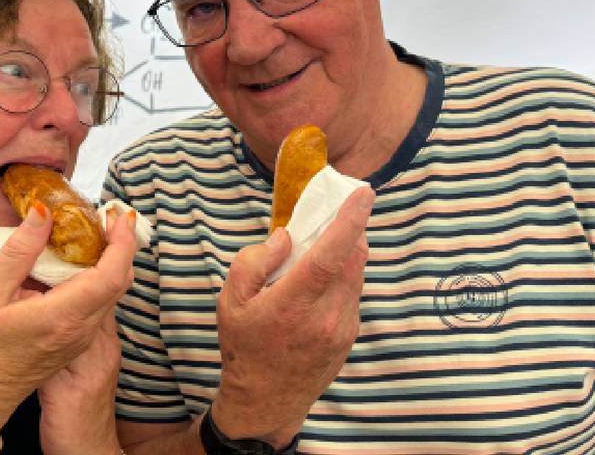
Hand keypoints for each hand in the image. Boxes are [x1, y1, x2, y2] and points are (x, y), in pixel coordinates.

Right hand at [0, 203, 137, 438]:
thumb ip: (19, 250)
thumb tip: (43, 212)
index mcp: (63, 316)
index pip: (111, 276)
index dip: (122, 243)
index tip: (119, 215)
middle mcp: (82, 329)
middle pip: (120, 281)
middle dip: (121, 244)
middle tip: (108, 215)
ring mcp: (84, 337)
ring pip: (113, 292)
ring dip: (112, 259)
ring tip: (95, 230)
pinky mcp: (80, 339)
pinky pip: (101, 302)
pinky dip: (100, 275)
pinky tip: (79, 259)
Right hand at [212, 185, 374, 445]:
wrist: (265, 400)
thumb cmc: (244, 346)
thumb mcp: (230, 301)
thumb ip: (254, 262)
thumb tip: (286, 238)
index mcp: (294, 303)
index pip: (331, 254)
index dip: (350, 220)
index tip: (364, 193)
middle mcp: (326, 316)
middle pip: (353, 259)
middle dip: (351, 230)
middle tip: (337, 212)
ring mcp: (342, 327)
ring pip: (356, 276)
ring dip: (346, 255)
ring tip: (322, 249)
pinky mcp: (349, 335)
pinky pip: (352, 294)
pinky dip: (342, 278)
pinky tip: (320, 284)